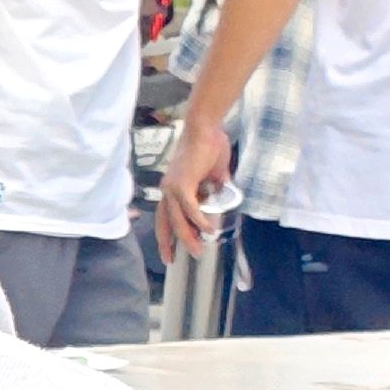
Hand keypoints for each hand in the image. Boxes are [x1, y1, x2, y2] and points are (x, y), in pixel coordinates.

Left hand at [156, 115, 235, 258]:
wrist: (206, 129)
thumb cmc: (210, 147)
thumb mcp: (214, 174)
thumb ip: (216, 187)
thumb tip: (224, 195)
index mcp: (172, 188)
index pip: (165, 216)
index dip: (167, 234)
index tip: (170, 250)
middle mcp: (167, 190)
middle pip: (165, 222)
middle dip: (169, 243)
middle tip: (172, 260)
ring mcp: (173, 187)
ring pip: (177, 219)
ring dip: (189, 237)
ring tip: (200, 250)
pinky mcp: (182, 184)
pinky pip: (190, 209)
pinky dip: (199, 221)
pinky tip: (208, 231)